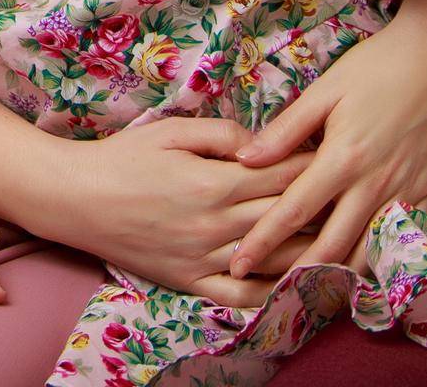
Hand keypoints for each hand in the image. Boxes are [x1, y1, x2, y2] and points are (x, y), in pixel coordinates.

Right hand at [37, 117, 318, 306]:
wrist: (76, 199)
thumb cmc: (122, 157)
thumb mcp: (170, 130)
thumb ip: (222, 134)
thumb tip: (262, 144)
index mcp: (214, 182)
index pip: (281, 175)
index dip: (313, 165)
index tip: (336, 154)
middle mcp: (217, 225)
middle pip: (286, 216)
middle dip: (321, 203)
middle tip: (350, 192)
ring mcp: (205, 258)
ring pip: (274, 260)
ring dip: (310, 248)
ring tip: (340, 238)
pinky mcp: (191, 282)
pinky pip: (243, 295)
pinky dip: (275, 292)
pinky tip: (296, 282)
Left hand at [227, 10, 426, 276]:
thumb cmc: (374, 68)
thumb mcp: (324, 90)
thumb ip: (286, 129)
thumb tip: (245, 159)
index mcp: (342, 158)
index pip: (294, 212)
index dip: (263, 241)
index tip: (237, 261)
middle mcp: (374, 185)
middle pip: (330, 247)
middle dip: (294, 273)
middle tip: (262, 287)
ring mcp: (404, 195)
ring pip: (365, 252)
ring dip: (333, 273)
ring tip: (300, 286)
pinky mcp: (425, 196)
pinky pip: (394, 240)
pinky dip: (369, 257)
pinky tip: (348, 263)